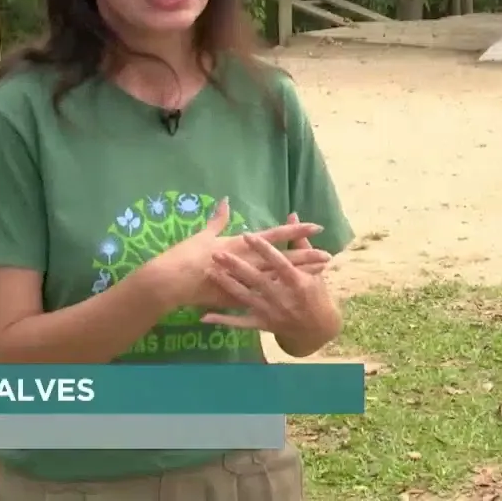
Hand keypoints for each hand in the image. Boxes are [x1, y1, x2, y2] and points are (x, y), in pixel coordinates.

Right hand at [154, 198, 331, 307]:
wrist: (172, 281)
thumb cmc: (187, 254)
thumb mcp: (204, 234)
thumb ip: (218, 219)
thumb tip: (226, 201)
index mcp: (240, 244)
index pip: (274, 237)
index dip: (295, 232)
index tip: (315, 227)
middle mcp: (248, 262)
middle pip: (283, 260)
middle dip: (306, 257)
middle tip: (328, 254)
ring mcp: (244, 282)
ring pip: (278, 280)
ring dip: (299, 277)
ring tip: (319, 276)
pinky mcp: (238, 299)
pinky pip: (263, 299)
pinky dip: (278, 298)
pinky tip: (291, 300)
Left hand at [199, 214, 339, 346]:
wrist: (317, 331)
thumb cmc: (316, 295)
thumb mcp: (315, 270)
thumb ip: (301, 244)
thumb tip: (293, 215)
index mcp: (297, 281)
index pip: (278, 262)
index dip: (263, 249)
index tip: (247, 235)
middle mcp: (282, 297)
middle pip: (256, 279)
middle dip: (236, 266)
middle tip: (217, 253)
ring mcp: (270, 312)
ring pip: (245, 298)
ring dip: (227, 285)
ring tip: (210, 272)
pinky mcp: (262, 325)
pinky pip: (240, 322)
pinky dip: (223, 320)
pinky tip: (205, 316)